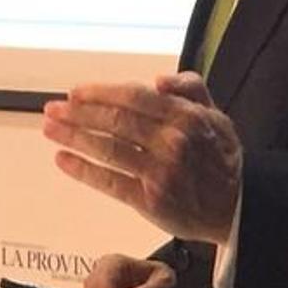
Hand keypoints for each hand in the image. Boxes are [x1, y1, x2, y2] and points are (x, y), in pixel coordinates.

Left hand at [43, 72, 241, 244]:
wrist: (238, 206)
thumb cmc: (221, 158)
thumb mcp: (216, 114)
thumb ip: (191, 88)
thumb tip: (158, 80)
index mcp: (185, 116)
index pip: (134, 98)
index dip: (101, 93)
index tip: (75, 92)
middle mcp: (171, 142)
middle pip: (115, 122)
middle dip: (78, 113)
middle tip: (52, 109)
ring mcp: (159, 173)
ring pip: (108, 150)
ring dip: (73, 137)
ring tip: (49, 129)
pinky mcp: (150, 201)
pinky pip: (110, 183)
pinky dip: (83, 171)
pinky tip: (62, 160)